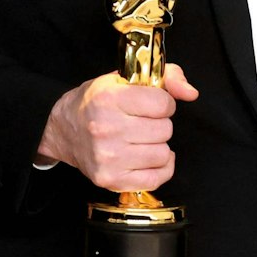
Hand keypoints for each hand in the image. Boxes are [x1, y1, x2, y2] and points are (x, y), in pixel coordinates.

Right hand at [35, 63, 199, 191]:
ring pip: (163, 154)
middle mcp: (106, 129)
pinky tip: (149, 158)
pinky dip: (160, 168)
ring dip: (158, 146)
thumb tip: (191, 93)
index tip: (152, 104)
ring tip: (141, 139)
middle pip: (165, 130)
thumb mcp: (126, 77)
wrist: (65, 130)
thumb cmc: (97, 102)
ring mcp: (108, 158)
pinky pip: (156, 178)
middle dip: (160, 124)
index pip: (163, 104)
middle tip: (142, 122)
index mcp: (109, 98)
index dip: (163, 103)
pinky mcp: (110, 180)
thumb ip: (167, 76)